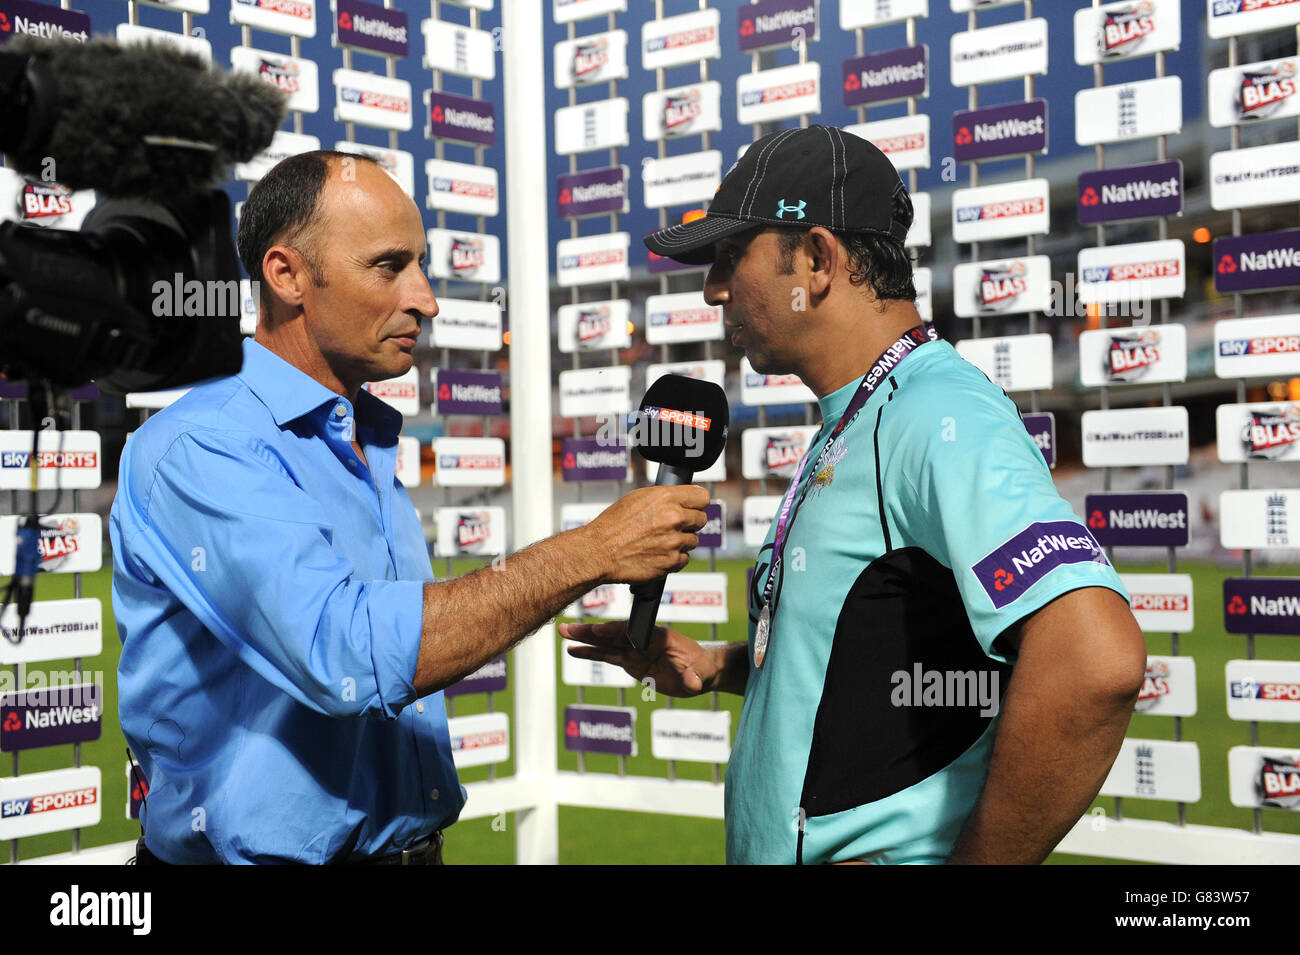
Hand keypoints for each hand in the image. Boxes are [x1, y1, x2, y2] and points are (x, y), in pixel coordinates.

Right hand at [560, 620, 721, 696]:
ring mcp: (634, 650)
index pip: (632, 632)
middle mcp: (642, 640)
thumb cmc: (702, 669)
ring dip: (585, 640)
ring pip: (606, 644)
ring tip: (563, 634)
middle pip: (613, 634)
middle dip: (590, 632)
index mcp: (658, 636)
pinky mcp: (631, 662)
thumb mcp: (701, 674)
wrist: (701, 672)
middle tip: (567, 628)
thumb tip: (692, 683)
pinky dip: (591, 654)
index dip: (613, 631)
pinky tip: (574, 651)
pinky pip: (608, 657)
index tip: (596, 632)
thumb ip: (693, 677)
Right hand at [580, 485, 709, 584]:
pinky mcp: (671, 561)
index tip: (694, 507)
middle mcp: (673, 518)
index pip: (702, 497)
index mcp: (666, 498)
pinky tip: (658, 553)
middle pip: (701, 519)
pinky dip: (674, 558)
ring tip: (660, 541)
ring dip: (681, 542)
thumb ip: (665, 497)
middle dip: (690, 523)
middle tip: (673, 526)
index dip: (697, 503)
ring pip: (693, 540)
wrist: (599, 551)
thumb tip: (684, 498)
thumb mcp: (638, 498)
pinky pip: (684, 559)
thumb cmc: (613, 524)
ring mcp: (674, 541)